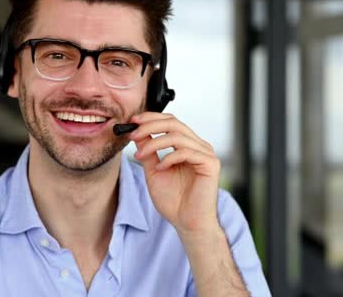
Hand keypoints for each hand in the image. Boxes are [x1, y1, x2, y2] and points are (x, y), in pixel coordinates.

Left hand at [128, 112, 220, 233]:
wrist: (187, 223)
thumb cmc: (173, 201)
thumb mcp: (153, 171)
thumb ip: (148, 151)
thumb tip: (137, 133)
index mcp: (187, 145)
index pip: (170, 122)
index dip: (151, 118)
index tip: (132, 121)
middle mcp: (199, 146)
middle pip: (174, 123)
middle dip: (150, 125)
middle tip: (133, 133)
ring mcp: (206, 154)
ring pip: (177, 136)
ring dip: (154, 143)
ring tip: (140, 155)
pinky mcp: (211, 164)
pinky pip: (186, 152)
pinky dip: (169, 158)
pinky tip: (160, 168)